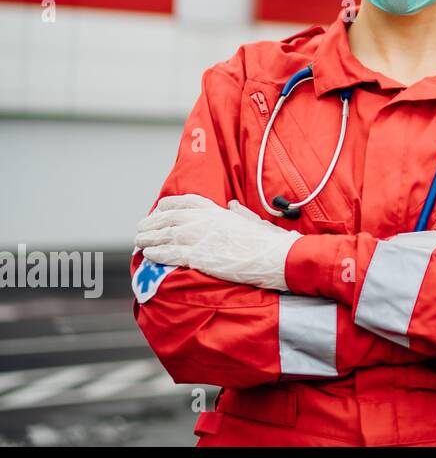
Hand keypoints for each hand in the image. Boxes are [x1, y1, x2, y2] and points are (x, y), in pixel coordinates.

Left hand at [134, 194, 302, 290]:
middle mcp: (203, 220)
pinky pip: (170, 254)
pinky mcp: (198, 257)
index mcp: (216, 210)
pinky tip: (148, 255)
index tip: (157, 210)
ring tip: (139, 242)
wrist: (273, 256)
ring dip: (148, 239)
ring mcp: (199, 238)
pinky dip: (156, 254)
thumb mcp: (252, 220)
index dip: (167, 205)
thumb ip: (238, 212)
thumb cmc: (267, 240)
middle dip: (151, 223)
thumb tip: (232, 205)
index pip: (185, 201)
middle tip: (141, 229)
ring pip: (164, 236)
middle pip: (168, 218)